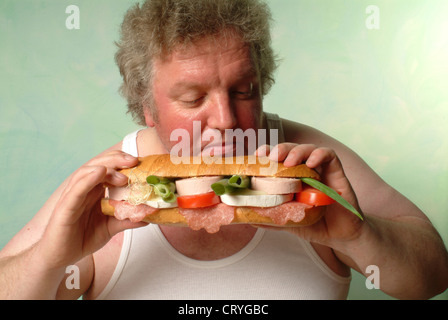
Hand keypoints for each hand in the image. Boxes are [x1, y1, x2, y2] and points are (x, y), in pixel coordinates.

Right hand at [36, 151, 142, 268]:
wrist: (58, 257)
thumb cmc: (80, 238)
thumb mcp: (110, 228)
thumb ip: (126, 220)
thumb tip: (148, 216)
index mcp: (94, 190)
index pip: (109, 169)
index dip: (124, 163)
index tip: (141, 163)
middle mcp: (84, 189)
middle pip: (99, 165)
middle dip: (118, 160)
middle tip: (135, 161)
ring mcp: (73, 196)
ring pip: (87, 172)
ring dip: (106, 168)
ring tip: (123, 173)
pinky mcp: (64, 207)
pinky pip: (76, 190)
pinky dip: (87, 179)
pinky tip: (99, 173)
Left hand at [255, 143, 364, 246]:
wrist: (340, 236)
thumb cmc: (314, 225)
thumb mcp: (288, 222)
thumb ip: (271, 218)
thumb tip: (248, 217)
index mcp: (291, 177)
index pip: (278, 157)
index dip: (267, 152)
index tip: (258, 155)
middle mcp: (304, 170)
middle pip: (291, 149)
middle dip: (281, 149)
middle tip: (273, 157)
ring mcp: (321, 170)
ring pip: (309, 148)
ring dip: (297, 151)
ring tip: (290, 162)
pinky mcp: (337, 173)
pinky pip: (330, 156)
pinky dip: (320, 155)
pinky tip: (312, 163)